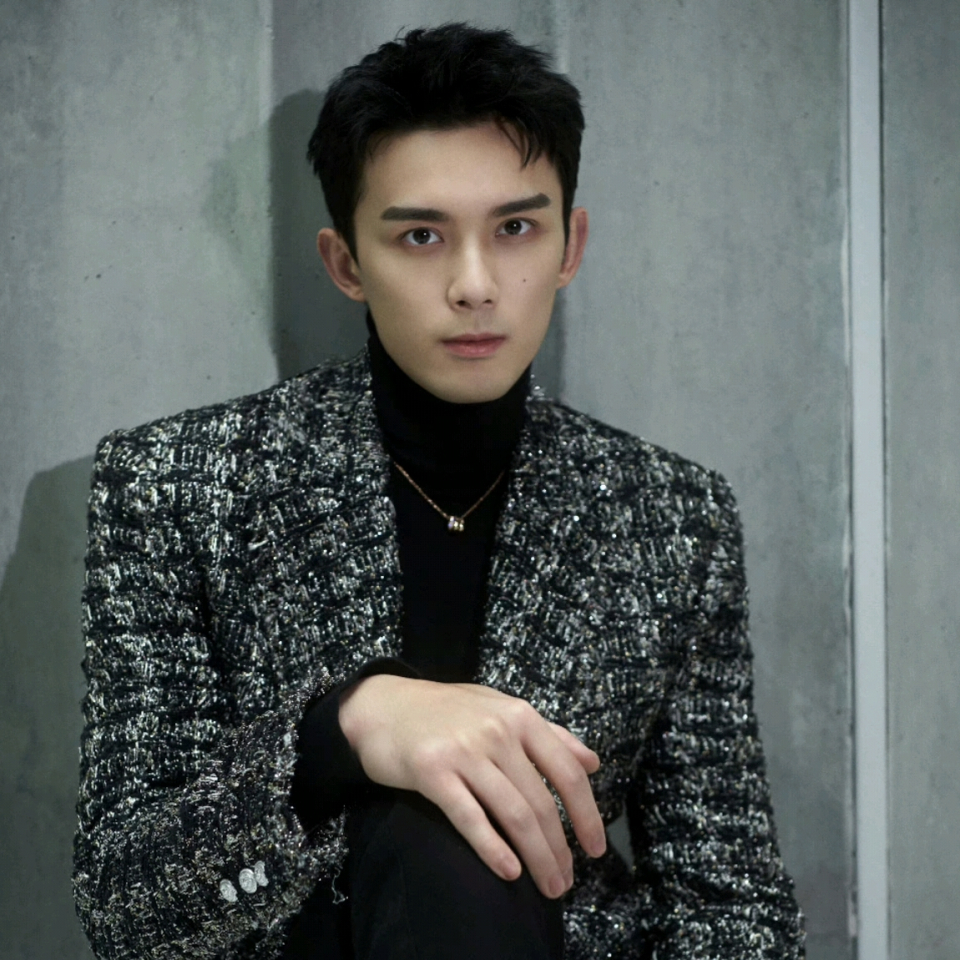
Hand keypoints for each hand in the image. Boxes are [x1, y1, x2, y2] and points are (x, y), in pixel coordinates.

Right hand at [338, 675, 605, 898]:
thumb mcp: (501, 709)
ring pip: (512, 814)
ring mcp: (464, 751)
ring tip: (547, 885)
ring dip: (536, 857)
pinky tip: (510, 872)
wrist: (383, 705)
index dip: (587, 814)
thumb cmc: (447, 711)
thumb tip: (592, 762)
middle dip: (559, 849)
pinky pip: (470, 817)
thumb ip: (549, 734)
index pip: (566, 772)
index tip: (596, 848)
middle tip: (565, 882)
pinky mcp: (432, 772)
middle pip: (540, 802)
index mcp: (520, 716)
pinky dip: (493, 849)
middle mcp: (497, 732)